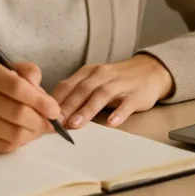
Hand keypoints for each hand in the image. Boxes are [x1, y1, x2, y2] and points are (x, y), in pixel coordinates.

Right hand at [0, 61, 60, 152]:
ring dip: (32, 134)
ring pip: (12, 134)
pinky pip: (2, 146)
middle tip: (51, 124)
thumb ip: (25, 73)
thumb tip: (44, 94)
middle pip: (17, 113)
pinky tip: (23, 136)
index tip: (54, 109)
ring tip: (38, 130)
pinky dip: (18, 143)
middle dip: (41, 122)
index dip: (40, 100)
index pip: (17, 87)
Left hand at [53, 54, 174, 129]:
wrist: (150, 71)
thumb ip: (77, 94)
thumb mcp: (95, 81)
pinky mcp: (136, 94)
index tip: (43, 116)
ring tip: (76, 124)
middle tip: (55, 123)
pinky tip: (112, 123)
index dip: (55, 100)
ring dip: (87, 109)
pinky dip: (119, 113)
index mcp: (89, 72)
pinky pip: (127, 103)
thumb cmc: (117, 80)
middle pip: (82, 89)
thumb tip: (52, 113)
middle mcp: (103, 75)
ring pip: (101, 94)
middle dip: (68, 106)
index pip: (68, 85)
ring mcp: (120, 84)